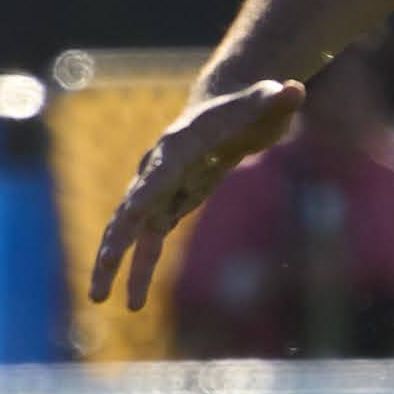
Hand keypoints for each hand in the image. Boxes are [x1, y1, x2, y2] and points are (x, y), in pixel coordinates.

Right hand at [89, 77, 307, 312]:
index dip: (146, 193)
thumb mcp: (265, 103)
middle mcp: (158, 169)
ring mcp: (158, 191)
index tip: (131, 214)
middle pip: (131, 206)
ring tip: (99, 297)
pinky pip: (146, 245)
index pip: (159, 172)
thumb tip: (294, 89)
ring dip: (111, 263)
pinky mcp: (166, 210)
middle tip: (106, 261)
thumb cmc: (248, 109)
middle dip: (116, 235)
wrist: (224, 112)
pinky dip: (137, 271)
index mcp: (178, 145)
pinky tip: (133, 305)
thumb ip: (275, 99)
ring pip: (127, 231)